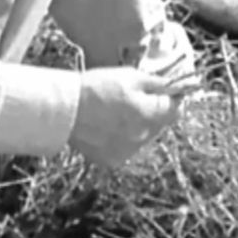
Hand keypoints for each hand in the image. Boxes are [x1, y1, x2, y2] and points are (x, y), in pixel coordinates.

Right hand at [70, 66, 192, 167]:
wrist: (63, 109)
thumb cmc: (96, 88)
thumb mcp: (130, 77)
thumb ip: (157, 83)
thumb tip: (174, 86)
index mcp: (149, 115)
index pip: (174, 110)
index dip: (171, 99)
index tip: (164, 93)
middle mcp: (142, 137)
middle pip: (159, 125)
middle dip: (153, 112)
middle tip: (133, 100)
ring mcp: (127, 152)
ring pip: (143, 138)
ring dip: (138, 127)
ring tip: (116, 114)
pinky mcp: (112, 160)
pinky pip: (126, 148)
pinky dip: (122, 139)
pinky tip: (106, 127)